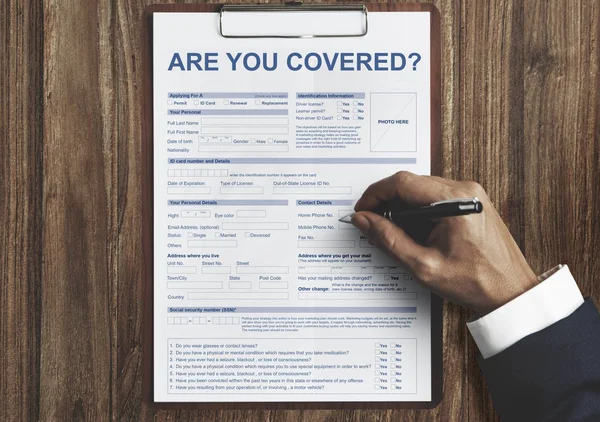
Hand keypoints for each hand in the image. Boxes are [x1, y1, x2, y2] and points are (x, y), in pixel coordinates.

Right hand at [352, 171, 537, 314]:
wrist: (511, 292)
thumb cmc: (476, 282)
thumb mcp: (423, 266)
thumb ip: (388, 239)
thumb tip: (364, 220)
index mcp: (455, 200)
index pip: (402, 182)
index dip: (375, 195)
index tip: (362, 211)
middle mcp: (465, 190)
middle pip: (411, 183)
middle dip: (387, 202)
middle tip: (373, 225)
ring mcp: (470, 194)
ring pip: (421, 190)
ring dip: (402, 208)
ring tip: (395, 234)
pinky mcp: (471, 202)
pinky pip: (435, 197)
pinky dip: (418, 211)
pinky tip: (414, 233)